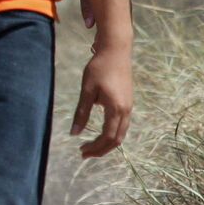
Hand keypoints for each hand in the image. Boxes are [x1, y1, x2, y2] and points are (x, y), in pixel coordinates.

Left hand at [72, 41, 132, 157]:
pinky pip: (122, 125)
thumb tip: (74, 133)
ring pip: (121, 133)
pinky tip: (101, 133)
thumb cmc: (99, 68)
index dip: (95, 148)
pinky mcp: (128, 102)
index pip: (107, 137)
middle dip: (101, 150)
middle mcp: (126, 111)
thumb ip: (81, 113)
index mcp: (116, 109)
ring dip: (107, 143)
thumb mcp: (87, 90)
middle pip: (116, 140)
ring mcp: (129, 107)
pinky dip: (112, 134)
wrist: (116, 51)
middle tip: (85, 153)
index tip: (81, 151)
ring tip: (91, 146)